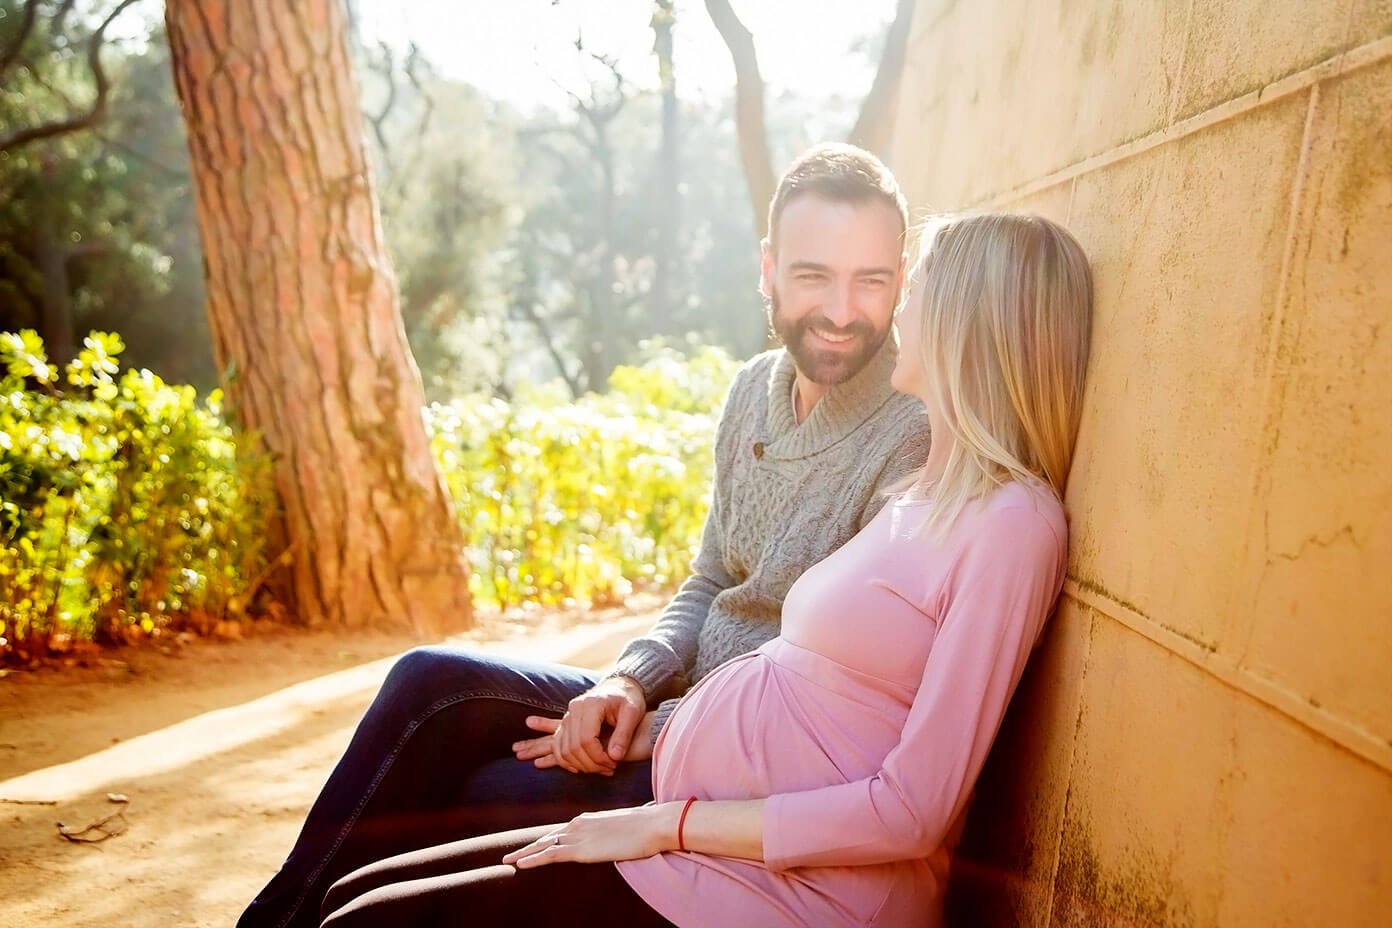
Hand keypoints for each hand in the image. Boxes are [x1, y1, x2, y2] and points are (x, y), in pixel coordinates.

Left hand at [502, 805, 676, 868]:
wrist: (653, 824)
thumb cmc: (645, 827)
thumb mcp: (622, 829)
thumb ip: (610, 835)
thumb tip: (611, 842)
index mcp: (587, 819)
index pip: (560, 831)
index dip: (544, 840)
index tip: (532, 847)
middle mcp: (578, 824)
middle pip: (547, 836)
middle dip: (528, 846)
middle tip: (510, 855)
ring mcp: (579, 836)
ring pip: (543, 845)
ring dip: (524, 854)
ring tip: (507, 861)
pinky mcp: (582, 849)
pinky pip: (551, 855)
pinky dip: (533, 860)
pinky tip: (520, 864)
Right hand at [513, 710, 655, 768]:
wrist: (619, 686)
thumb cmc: (628, 699)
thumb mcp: (633, 713)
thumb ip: (624, 735)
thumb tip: (614, 757)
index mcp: (590, 705)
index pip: (586, 739)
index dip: (598, 757)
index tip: (613, 763)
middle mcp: (574, 710)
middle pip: (573, 746)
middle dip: (590, 764)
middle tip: (608, 769)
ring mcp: (567, 716)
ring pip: (563, 749)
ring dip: (579, 765)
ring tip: (598, 769)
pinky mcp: (566, 723)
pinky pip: (557, 746)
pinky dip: (565, 760)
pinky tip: (579, 768)